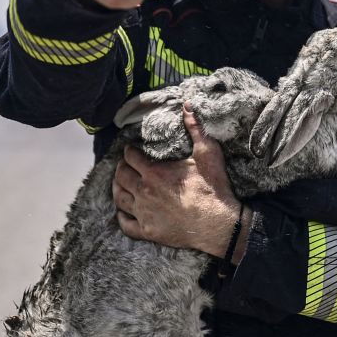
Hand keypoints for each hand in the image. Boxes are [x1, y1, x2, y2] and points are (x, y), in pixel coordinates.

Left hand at [112, 103, 241, 256]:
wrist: (219, 224)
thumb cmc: (213, 188)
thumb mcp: (207, 153)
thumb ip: (195, 128)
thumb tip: (187, 105)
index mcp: (154, 172)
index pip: (131, 157)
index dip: (129, 151)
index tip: (131, 150)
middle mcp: (144, 192)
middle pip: (121, 176)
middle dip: (121, 168)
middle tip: (125, 165)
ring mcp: (144, 213)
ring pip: (119, 198)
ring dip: (117, 189)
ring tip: (120, 184)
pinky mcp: (148, 232)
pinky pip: (125, 224)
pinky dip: (121, 217)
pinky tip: (123, 212)